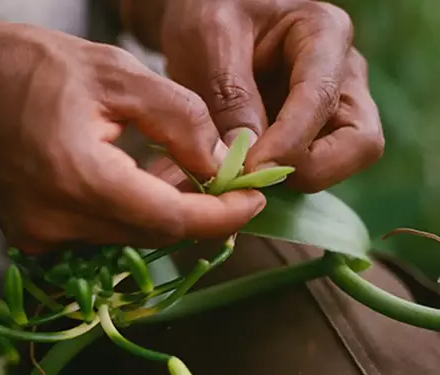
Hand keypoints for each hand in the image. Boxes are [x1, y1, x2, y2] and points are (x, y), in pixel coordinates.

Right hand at [0, 8, 265, 253]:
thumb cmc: (36, 66)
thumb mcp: (120, 75)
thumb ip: (180, 120)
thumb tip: (218, 164)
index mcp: (81, 179)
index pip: (171, 221)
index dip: (220, 216)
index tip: (253, 201)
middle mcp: (57, 222)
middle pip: (152, 235)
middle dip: (196, 214)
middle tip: (224, 184)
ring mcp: (38, 237)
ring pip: (126, 238)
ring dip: (160, 214)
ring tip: (177, 176)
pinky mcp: (30, 237)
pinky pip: (97, 236)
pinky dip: (125, 215)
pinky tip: (131, 182)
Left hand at [160, 0, 383, 191]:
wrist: (206, 15)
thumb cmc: (211, 12)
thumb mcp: (210, 39)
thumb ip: (231, 95)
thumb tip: (249, 160)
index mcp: (323, 34)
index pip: (322, 98)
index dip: (290, 141)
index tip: (250, 169)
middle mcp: (341, 72)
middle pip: (359, 142)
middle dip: (309, 168)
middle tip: (254, 177)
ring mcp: (332, 104)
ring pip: (341, 160)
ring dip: (294, 176)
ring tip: (242, 173)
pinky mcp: (313, 128)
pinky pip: (312, 164)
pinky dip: (280, 176)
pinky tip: (243, 172)